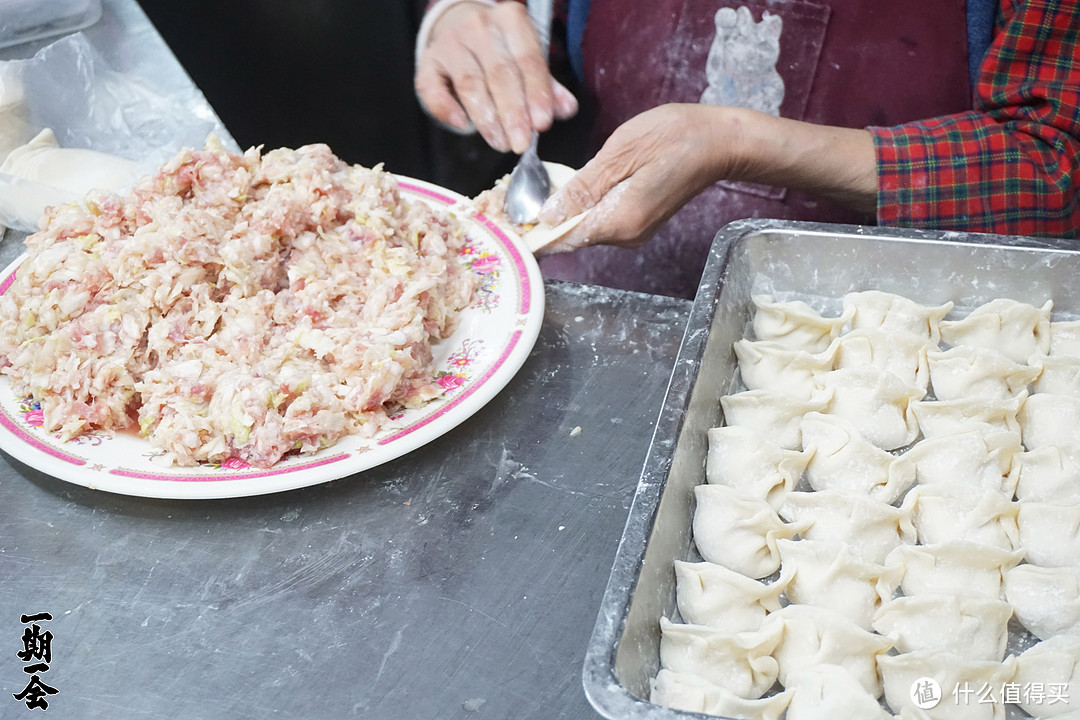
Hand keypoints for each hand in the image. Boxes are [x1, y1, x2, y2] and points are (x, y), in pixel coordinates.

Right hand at [414, 1, 578, 153]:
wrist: (458, 25)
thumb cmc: (500, 48)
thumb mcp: (527, 58)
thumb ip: (547, 85)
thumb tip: (566, 109)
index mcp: (512, 20)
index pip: (528, 60)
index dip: (536, 94)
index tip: (542, 124)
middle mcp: (479, 26)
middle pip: (499, 74)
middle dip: (512, 113)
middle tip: (520, 143)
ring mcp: (450, 42)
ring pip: (469, 83)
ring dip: (486, 118)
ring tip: (500, 142)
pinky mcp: (428, 61)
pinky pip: (432, 88)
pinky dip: (446, 109)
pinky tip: (462, 125)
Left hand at [536, 103, 876, 252]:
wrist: (720, 141)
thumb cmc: (675, 138)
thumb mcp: (620, 154)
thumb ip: (582, 188)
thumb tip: (547, 216)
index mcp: (618, 221)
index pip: (562, 240)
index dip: (531, 232)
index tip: (506, 220)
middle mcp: (625, 235)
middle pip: (571, 236)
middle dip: (542, 221)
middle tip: (513, 197)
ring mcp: (634, 231)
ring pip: (584, 228)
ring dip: (561, 213)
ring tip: (536, 189)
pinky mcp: (639, 220)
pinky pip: (600, 219)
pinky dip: (581, 208)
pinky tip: (571, 188)